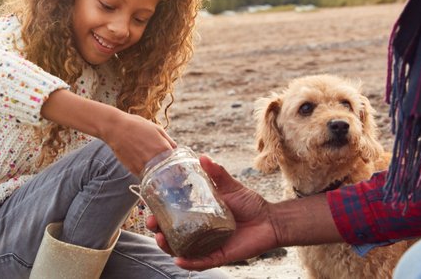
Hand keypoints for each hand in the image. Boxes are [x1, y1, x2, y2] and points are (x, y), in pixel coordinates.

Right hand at [100, 113, 176, 175]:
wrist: (116, 128)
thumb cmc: (137, 125)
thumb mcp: (157, 129)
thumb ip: (168, 140)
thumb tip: (175, 149)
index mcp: (164, 148)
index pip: (177, 164)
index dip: (178, 168)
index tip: (178, 171)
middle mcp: (156, 158)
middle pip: (167, 173)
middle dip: (168, 174)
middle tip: (168, 174)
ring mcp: (144, 165)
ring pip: (155, 176)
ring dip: (156, 176)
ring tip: (155, 171)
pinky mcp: (134, 169)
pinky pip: (143, 176)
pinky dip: (145, 174)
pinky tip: (144, 169)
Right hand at [147, 156, 278, 269]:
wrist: (271, 221)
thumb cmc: (251, 204)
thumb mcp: (230, 186)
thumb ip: (216, 173)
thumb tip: (202, 157)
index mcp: (198, 216)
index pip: (173, 217)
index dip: (158, 214)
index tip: (149, 209)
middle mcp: (199, 232)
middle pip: (172, 235)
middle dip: (158, 231)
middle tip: (152, 224)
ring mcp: (208, 245)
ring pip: (182, 250)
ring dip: (168, 247)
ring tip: (161, 239)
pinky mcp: (219, 256)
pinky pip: (201, 262)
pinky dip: (189, 262)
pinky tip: (178, 259)